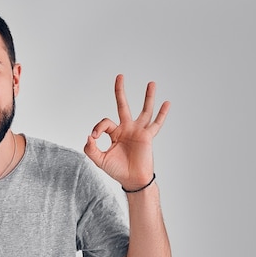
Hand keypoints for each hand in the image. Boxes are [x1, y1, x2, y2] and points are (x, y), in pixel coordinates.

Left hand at [84, 74, 169, 190]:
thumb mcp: (99, 159)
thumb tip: (89, 136)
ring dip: (148, 97)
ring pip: (144, 110)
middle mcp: (127, 129)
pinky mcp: (147, 137)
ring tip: (151, 83)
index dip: (97, 128)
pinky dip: (162, 114)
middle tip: (119, 76)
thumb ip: (90, 148)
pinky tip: (167, 103)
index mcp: (114, 133)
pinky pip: (156, 124)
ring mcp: (138, 131)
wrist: (132, 180)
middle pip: (123, 105)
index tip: (94, 137)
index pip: (104, 123)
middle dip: (120, 91)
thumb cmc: (117, 170)